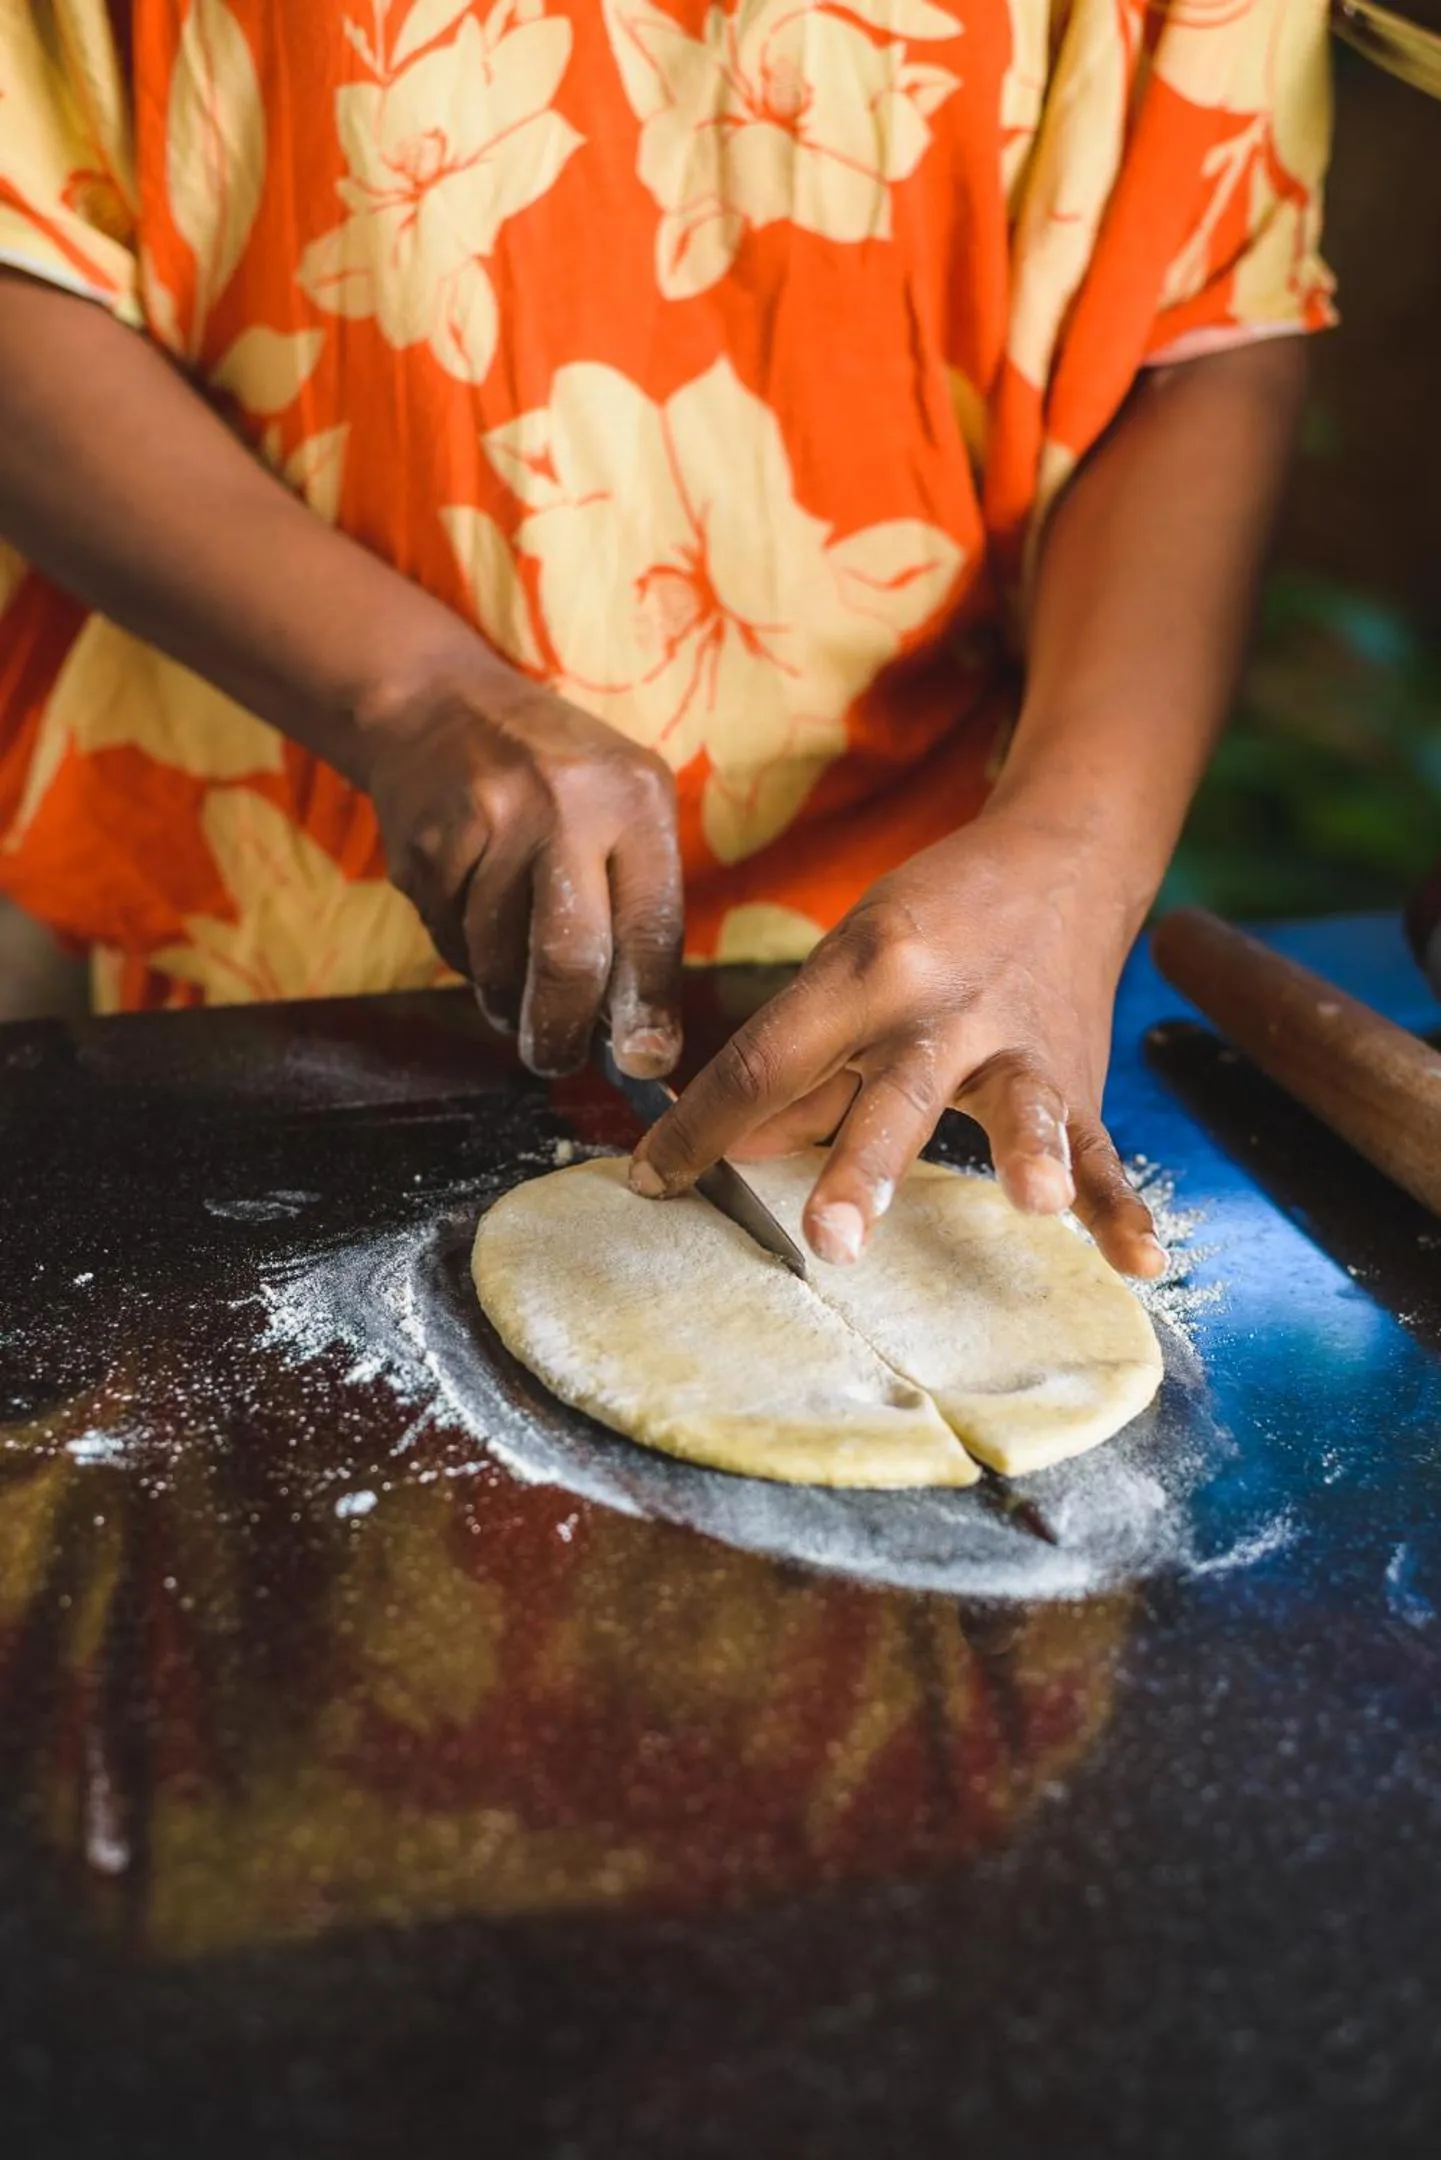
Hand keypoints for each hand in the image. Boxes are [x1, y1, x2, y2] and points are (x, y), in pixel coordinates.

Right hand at [363, 665, 682, 1077]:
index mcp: (633, 800)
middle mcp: (565, 807)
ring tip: (510, 980)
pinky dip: (463, 954)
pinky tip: (471, 916)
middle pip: (569, 958)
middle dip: (561, 1030)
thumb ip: (636, 904)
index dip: (647, 1008)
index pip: (651, 926)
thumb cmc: (554, 777)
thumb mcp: (622, 807)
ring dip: (504, 994)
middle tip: (554, 1060)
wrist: (437, 707)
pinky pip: (448, 940)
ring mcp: (488, 823)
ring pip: (498, 961)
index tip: (646, 1063)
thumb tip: (637, 1033)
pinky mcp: (426, 845)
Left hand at [630, 809, 1166, 1276]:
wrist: (1060, 859)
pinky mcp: (1079, 1075)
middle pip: (893, 1091)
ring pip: (1020, 1104)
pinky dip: (1122, 1203)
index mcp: (866, 972)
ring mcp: (1020, 1043)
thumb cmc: (931, 922)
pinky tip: (1138, 1262)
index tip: (650, 1182)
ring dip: (1026, 1153)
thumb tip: (730, 1149)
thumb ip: (799, 1068)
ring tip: (1032, 1202)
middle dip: (862, 1167)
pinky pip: (1102, 1145)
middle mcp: (943, 1006)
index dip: (705, 1124)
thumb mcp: (847, 965)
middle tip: (830, 1239)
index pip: (769, 1060)